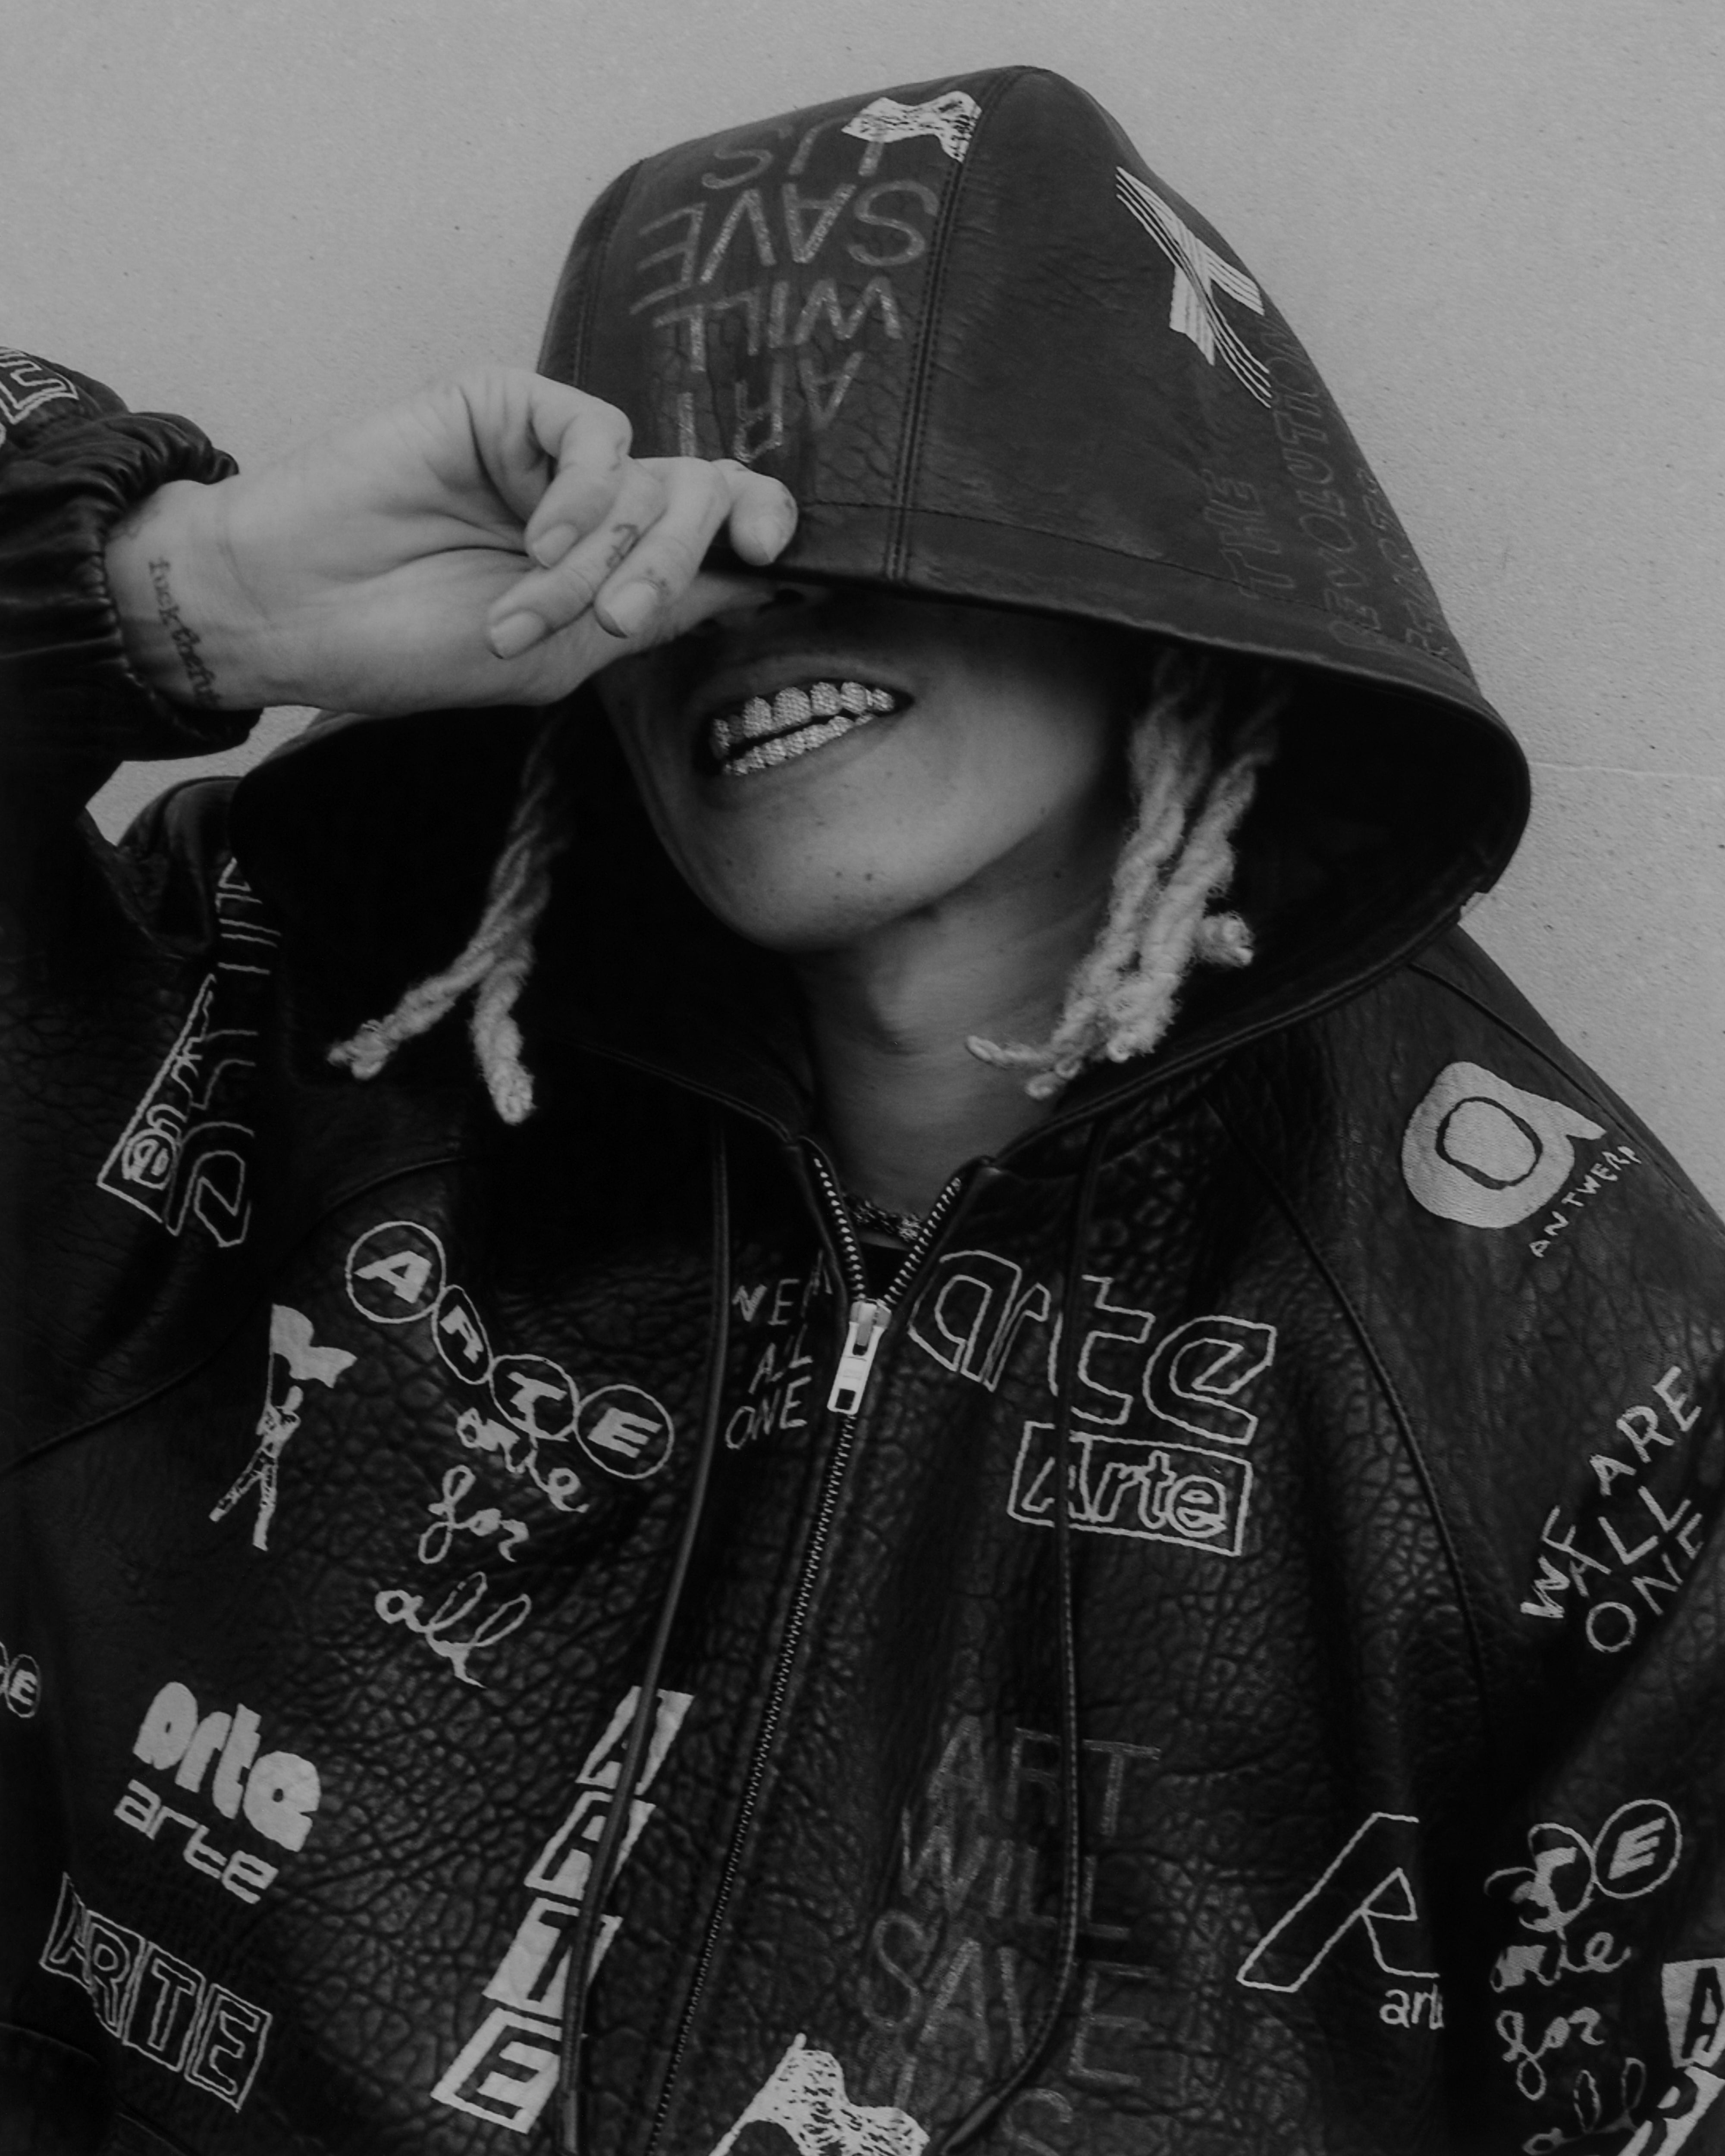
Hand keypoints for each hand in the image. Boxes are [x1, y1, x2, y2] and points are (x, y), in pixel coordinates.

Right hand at [106, 370, 796, 714]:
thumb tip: (770, 579)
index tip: (789, 564)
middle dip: (675, 564)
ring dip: (605, 556)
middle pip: (707, 498)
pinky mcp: (508, 404)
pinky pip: (597, 433)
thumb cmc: (417, 647)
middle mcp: (596, 501)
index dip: (774, 532)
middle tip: (617, 616)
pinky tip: (535, 541)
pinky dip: (582, 496)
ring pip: (653, 478)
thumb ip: (666, 610)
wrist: (299, 613)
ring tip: (528, 605)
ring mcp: (552, 450)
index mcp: (617, 564)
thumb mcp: (568, 653)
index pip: (726, 530)